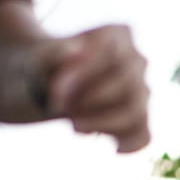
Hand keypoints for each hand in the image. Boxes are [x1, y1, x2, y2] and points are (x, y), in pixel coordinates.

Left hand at [34, 25, 149, 152]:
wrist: (44, 85)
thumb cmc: (43, 66)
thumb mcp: (38, 54)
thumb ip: (54, 53)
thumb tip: (74, 53)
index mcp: (118, 34)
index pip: (114, 53)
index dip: (87, 73)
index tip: (56, 90)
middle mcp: (137, 61)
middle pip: (127, 84)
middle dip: (90, 100)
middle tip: (57, 105)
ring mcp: (142, 92)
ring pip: (136, 112)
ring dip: (101, 123)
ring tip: (74, 124)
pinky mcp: (140, 121)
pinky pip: (142, 137)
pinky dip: (126, 144)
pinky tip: (108, 145)